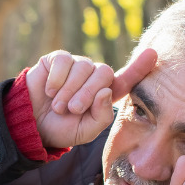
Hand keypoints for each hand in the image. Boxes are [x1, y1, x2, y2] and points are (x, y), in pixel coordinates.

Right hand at [26, 47, 156, 148]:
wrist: (31, 124)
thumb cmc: (62, 128)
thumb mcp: (85, 131)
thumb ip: (101, 116)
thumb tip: (106, 91)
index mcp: (105, 94)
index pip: (127, 79)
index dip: (139, 67)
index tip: (152, 53)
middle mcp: (94, 77)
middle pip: (104, 73)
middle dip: (87, 93)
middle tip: (72, 109)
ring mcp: (77, 66)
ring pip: (84, 67)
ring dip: (69, 90)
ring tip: (58, 105)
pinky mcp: (58, 59)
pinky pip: (65, 61)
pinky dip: (57, 79)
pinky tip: (49, 90)